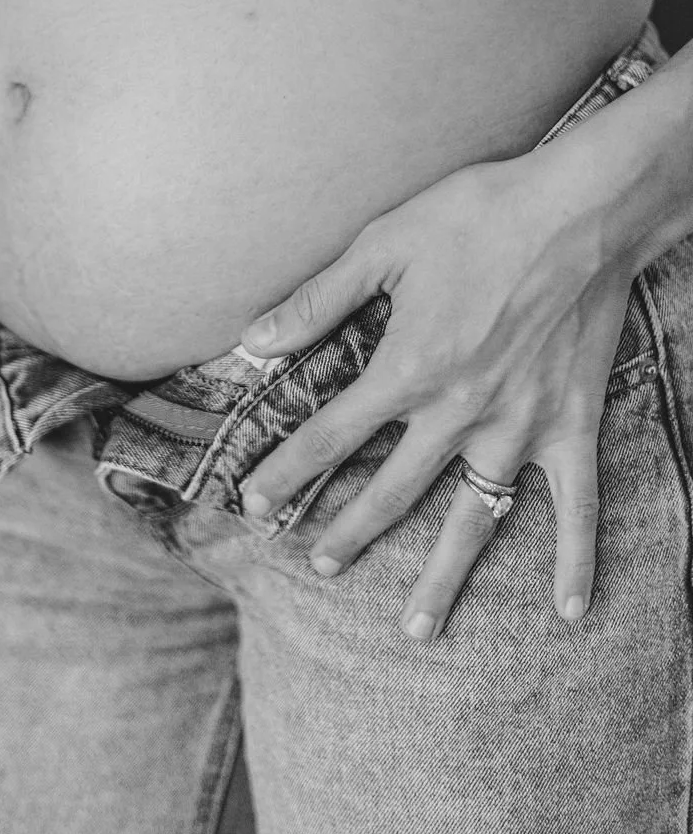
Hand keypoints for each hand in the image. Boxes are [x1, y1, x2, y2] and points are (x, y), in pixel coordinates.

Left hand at [237, 151, 638, 641]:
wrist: (581, 207)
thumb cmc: (478, 215)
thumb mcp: (383, 245)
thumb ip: (317, 300)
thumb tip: (253, 340)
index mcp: (408, 368)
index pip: (329, 436)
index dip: (286, 473)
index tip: (254, 506)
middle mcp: (460, 413)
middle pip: (392, 491)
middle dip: (348, 534)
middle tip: (319, 567)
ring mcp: (520, 427)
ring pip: (473, 519)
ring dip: (443, 575)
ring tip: (417, 626)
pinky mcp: (572, 424)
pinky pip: (577, 507)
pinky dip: (577, 560)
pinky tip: (573, 610)